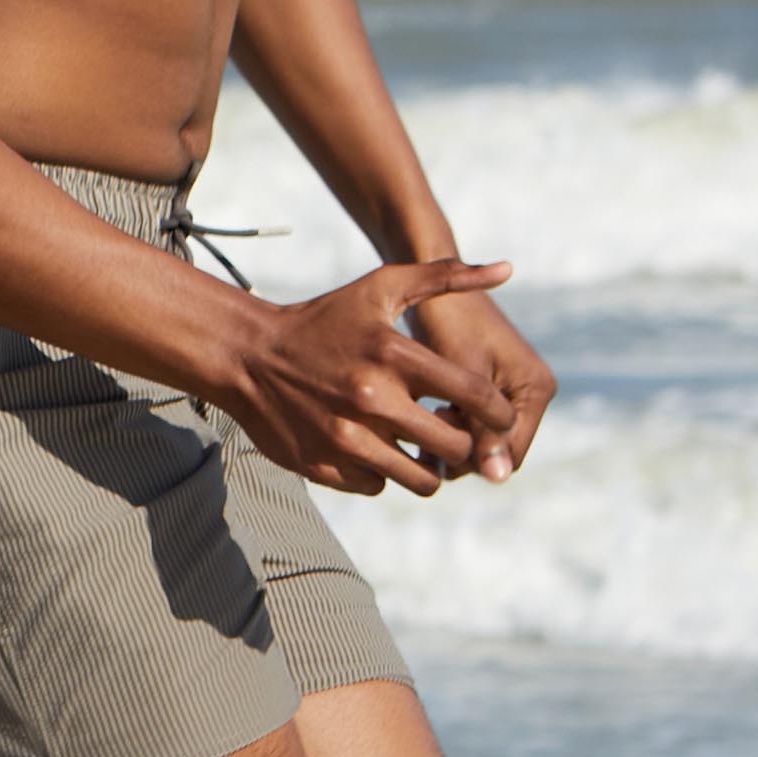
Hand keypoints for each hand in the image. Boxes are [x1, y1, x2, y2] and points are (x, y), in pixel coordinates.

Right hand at [218, 259, 518, 497]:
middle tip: (455, 435)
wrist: (249, 355)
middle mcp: (372, 400)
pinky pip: (378, 487)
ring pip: (421, 479)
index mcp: (393, 355)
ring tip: (420, 449)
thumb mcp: (381, 287)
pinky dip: (383, 474)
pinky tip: (374, 449)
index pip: (474, 396)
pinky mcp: (323, 466)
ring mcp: (346, 438)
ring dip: (428, 467)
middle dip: (464, 445)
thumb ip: (446, 276)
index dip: (498, 414)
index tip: (498, 418)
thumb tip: (508, 270)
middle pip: (454, 447)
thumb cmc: (324, 319)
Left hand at [407, 287, 555, 483]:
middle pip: (497, 453)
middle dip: (461, 451)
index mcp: (536, 389)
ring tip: (417, 421)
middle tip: (423, 427)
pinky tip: (416, 418)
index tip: (434, 435)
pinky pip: (469, 426)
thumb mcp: (463, 373)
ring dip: (450, 441)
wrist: (430, 277)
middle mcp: (530, 393)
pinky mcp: (485, 389)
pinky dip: (445, 428)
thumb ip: (482, 425)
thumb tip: (499, 478)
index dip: (473, 459)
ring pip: (479, 442)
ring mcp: (508, 391)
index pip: (511, 456)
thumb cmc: (445, 320)